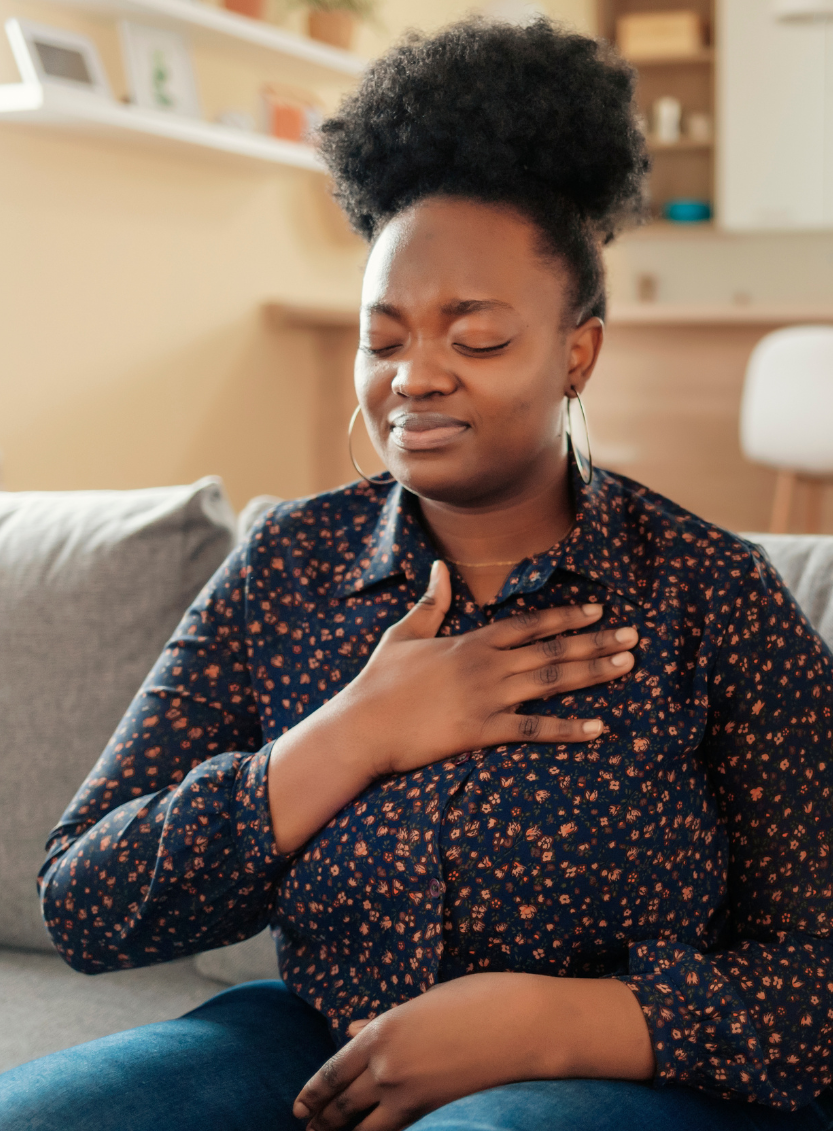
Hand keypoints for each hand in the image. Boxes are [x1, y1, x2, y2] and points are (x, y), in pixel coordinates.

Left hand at [293, 974, 654, 1130]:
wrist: (523, 1023)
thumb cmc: (478, 1001)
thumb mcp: (424, 1004)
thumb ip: (383, 1022)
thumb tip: (352, 1030)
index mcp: (382, 1029)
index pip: (333, 1069)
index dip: (312, 1091)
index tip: (299, 1104)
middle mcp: (385, 1064)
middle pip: (341, 1101)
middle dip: (320, 1117)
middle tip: (306, 1126)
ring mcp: (406, 1092)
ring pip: (360, 1125)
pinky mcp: (432, 1111)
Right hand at [342, 560, 636, 777]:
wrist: (362, 725)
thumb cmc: (379, 681)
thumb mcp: (404, 634)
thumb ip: (430, 603)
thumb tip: (438, 567)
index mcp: (471, 642)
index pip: (528, 624)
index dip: (565, 616)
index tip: (597, 610)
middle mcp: (487, 666)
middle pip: (552, 649)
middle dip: (596, 642)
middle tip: (633, 636)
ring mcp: (488, 699)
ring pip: (551, 682)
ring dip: (593, 672)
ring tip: (627, 665)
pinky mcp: (483, 731)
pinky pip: (534, 729)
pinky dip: (567, 728)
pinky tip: (598, 727)